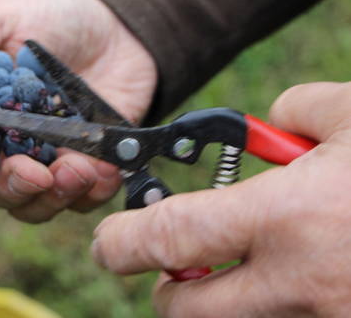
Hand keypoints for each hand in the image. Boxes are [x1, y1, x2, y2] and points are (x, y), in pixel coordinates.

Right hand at [0, 0, 157, 221]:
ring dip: (53, 196)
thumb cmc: (49, 20)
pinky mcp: (87, 167)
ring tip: (78, 168)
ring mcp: (46, 163)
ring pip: (36, 205)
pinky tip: (103, 168)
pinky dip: (93, 191)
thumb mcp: (2, 17)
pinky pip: (85, 199)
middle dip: (9, 188)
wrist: (112, 27)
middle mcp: (5, 150)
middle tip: (32, 173)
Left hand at [91, 81, 350, 316]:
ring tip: (243, 266)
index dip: (124, 243)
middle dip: (166, 288)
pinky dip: (275, 305)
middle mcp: (300, 283)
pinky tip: (302, 273)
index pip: (171, 238)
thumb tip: (272, 121)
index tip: (105, 243)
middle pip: (187, 310)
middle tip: (174, 264)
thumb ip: (295, 110)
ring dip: (220, 302)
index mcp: (289, 216)